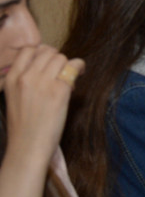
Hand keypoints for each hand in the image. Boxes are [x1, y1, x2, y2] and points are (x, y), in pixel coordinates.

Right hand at [4, 46, 84, 164]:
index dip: (41, 53)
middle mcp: (26, 77)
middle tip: (60, 72)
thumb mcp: (14, 97)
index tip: (48, 62)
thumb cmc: (23, 126)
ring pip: (61, 57)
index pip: (29, 49)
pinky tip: (80, 75)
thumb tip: (45, 64)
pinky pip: (74, 65)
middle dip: (56, 59)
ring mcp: (42, 82)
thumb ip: (25, 80)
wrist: (27, 147)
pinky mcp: (59, 90)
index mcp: (12, 78)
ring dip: (67, 65)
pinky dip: (80, 67)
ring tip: (68, 77)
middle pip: (48, 52)